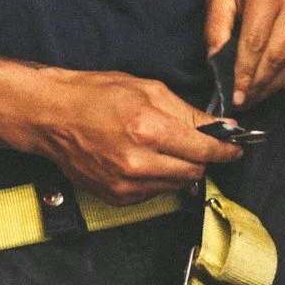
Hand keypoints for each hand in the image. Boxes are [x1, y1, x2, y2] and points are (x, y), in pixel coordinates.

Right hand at [20, 68, 243, 203]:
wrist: (50, 115)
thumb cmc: (93, 94)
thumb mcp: (145, 88)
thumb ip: (186, 111)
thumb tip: (219, 127)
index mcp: (148, 128)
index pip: (204, 149)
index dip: (225, 149)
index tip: (235, 148)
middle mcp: (139, 162)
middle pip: (194, 172)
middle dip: (201, 158)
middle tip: (195, 144)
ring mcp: (125, 183)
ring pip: (176, 186)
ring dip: (178, 169)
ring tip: (160, 148)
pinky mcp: (115, 196)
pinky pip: (153, 194)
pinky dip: (156, 179)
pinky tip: (141, 160)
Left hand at [205, 0, 284, 106]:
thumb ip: (215, 26)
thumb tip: (216, 62)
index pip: (255, 44)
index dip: (245, 75)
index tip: (236, 95)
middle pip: (279, 56)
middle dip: (260, 85)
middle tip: (247, 100)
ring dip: (278, 83)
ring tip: (260, 93)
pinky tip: (279, 76)